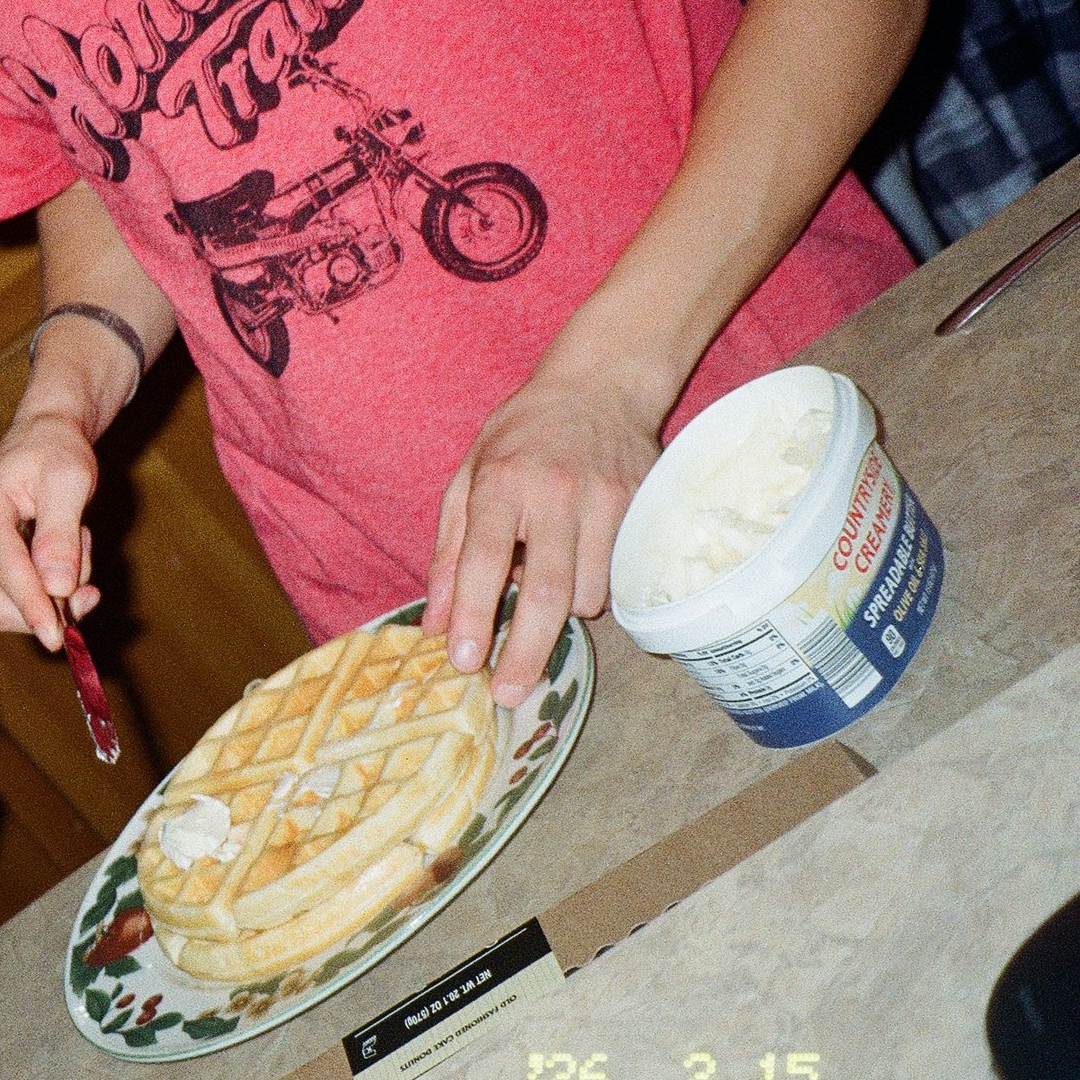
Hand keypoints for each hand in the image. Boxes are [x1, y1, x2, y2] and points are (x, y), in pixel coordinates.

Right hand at [0, 408, 99, 652]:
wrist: (44, 438)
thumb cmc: (57, 451)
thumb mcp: (71, 480)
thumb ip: (61, 533)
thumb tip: (57, 587)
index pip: (6, 569)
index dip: (32, 606)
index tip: (57, 637)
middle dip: (48, 606)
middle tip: (91, 589)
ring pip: (6, 608)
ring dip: (52, 597)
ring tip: (78, 550)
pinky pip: (14, 601)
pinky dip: (48, 595)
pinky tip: (68, 561)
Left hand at [423, 367, 662, 707]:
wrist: (599, 386)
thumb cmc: (522, 436)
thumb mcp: (467, 477)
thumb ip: (448, 551)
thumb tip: (434, 623)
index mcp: (500, 481)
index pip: (483, 561)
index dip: (472, 616)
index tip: (463, 662)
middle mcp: (555, 492)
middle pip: (546, 592)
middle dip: (526, 652)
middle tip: (509, 693)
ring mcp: (608, 501)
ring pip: (589, 594)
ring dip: (562, 611)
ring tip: (547, 576)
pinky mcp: (644, 510)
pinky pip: (619, 578)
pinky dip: (596, 589)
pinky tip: (581, 565)